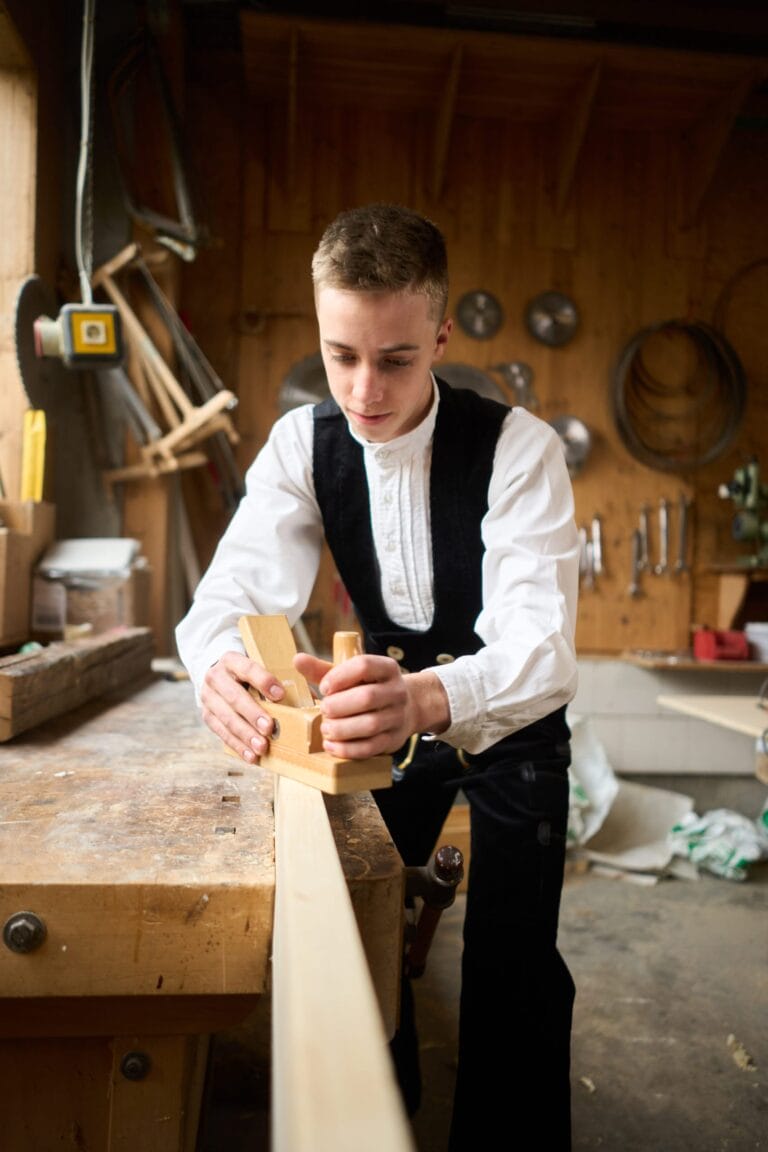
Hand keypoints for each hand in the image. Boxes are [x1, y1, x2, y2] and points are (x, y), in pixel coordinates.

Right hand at [199, 650, 284, 762]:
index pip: (247, 668)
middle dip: (253, 714)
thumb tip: (309, 700)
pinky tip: (251, 756)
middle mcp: (215, 676)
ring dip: (245, 735)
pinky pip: (222, 733)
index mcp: (231, 660)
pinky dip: (238, 746)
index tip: (279, 695)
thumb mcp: (261, 667)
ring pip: (226, 718)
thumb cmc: (250, 674)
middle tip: (269, 728)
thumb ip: (281, 679)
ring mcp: (208, 697)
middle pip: (234, 697)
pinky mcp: (207, 716)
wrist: (220, 676)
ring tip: (262, 747)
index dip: (263, 681)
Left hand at [293, 650, 449, 759]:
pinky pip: (371, 747)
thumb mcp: (350, 675)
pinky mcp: (393, 739)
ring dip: (342, 729)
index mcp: (386, 668)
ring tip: (325, 729)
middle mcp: (396, 691)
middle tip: (323, 709)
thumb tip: (298, 660)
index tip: (324, 687)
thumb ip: (323, 669)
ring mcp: (397, 716)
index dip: (339, 676)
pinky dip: (348, 749)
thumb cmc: (368, 688)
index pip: (364, 666)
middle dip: (339, 706)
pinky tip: (331, 746)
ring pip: (370, 724)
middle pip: (367, 697)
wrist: (405, 708)